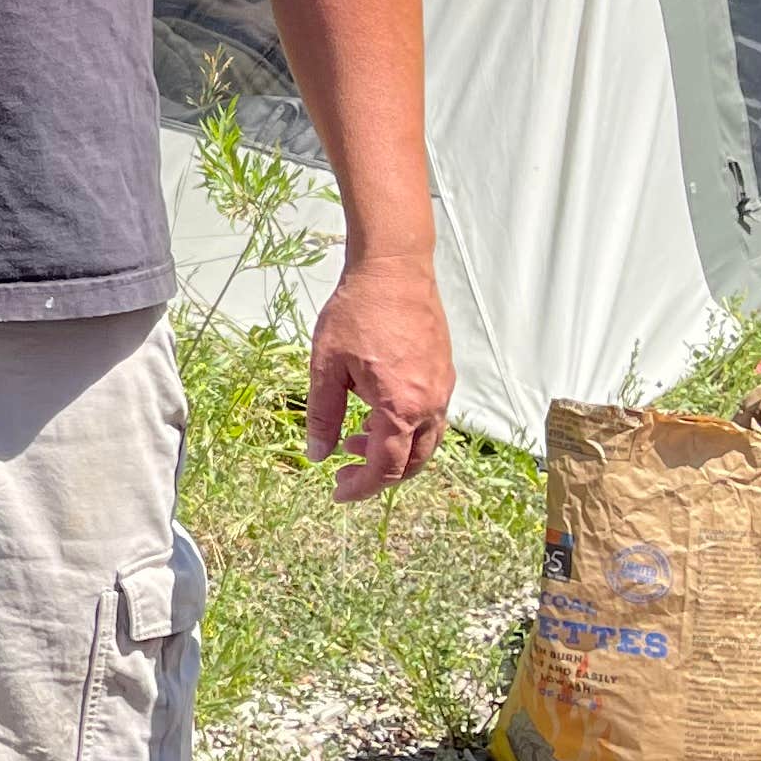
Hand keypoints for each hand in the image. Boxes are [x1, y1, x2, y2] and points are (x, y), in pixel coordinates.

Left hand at [305, 254, 452, 501]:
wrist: (394, 269)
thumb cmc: (357, 312)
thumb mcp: (326, 367)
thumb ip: (322, 415)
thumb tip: (316, 454)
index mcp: (401, 407)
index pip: (386, 468)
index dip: (361, 487)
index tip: (338, 492)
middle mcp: (430, 403)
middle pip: (413, 462)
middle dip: (379, 475)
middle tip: (344, 471)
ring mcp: (442, 388)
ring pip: (426, 441)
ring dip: (394, 451)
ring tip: (355, 439)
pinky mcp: (444, 372)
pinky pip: (431, 417)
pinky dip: (406, 428)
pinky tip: (376, 412)